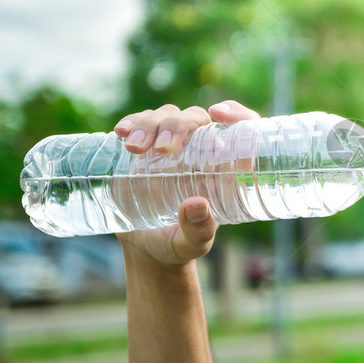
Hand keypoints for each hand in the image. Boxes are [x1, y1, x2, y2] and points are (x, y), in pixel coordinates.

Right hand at [113, 101, 260, 265]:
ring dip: (151, 123)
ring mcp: (171, 146)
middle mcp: (201, 150)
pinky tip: (121, 132)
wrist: (148, 249)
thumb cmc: (180, 244)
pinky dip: (131, 122)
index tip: (219, 113)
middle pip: (197, 118)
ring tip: (134, 149)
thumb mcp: (192, 243)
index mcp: (224, 168)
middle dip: (179, 124)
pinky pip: (140, 122)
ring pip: (167, 116)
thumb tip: (197, 205)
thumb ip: (198, 230)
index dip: (238, 114)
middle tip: (162, 147)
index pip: (242, 129)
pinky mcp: (145, 147)